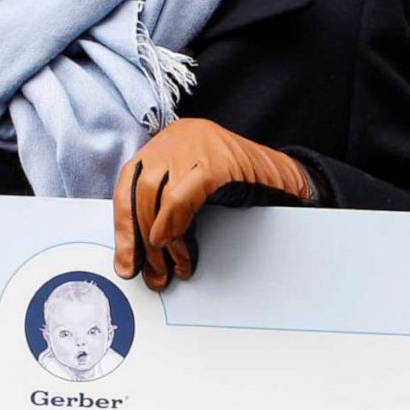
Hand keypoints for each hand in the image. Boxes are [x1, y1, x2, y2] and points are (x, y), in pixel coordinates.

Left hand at [112, 118, 310, 290]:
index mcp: (166, 143)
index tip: (125, 259)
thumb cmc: (241, 189)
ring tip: (168, 269)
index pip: (128, 183)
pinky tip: (171, 245)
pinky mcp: (217, 161)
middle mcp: (177, 137)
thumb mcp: (194, 195)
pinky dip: (171, 223)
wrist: (287, 183)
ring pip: (156, 195)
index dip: (123, 225)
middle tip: (149, 273)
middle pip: (140, 191)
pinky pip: (181, 196)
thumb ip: (165, 209)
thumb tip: (139, 250)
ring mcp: (197, 145)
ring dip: (158, 242)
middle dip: (139, 239)